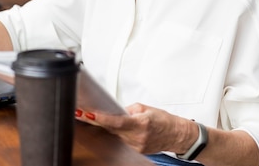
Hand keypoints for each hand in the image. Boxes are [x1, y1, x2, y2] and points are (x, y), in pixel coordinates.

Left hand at [75, 103, 189, 153]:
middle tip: (81, 113)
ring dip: (106, 127)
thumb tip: (114, 110)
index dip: (100, 119)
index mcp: (141, 124)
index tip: (88, 114)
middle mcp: (138, 137)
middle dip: (97, 121)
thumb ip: (127, 109)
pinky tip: (112, 128)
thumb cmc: (164, 120)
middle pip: (112, 129)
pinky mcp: (136, 151)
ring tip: (94, 118)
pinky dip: (117, 134)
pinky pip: (121, 141)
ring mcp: (137, 146)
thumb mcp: (145, 108)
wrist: (177, 135)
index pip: (116, 122)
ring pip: (115, 135)